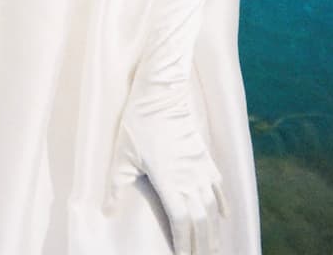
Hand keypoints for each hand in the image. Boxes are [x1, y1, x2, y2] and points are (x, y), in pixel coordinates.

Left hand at [109, 80, 226, 254]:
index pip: (180, 222)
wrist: (162, 93)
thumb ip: (116, 186)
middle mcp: (189, 179)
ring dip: (214, 231)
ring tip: (214, 250)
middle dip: (202, 245)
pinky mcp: (205, 156)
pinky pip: (219, 186)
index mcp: (169, 181)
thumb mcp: (122, 155)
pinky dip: (223, 204)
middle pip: (201, 221)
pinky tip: (225, 218)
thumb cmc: (138, 123)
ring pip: (212, 208)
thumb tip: (106, 213)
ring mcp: (200, 168)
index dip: (184, 244)